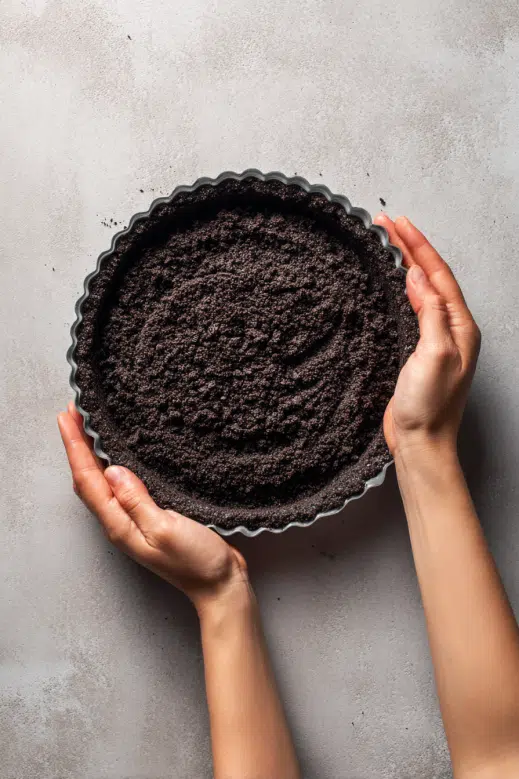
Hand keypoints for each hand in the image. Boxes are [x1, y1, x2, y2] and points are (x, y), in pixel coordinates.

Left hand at [58, 403, 247, 613]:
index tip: (67, 417)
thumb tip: (112, 470)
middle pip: (88, 479)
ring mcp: (134, 521)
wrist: (220, 585)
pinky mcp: (149, 517)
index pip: (88, 480)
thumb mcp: (166, 529)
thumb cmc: (197, 562)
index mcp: (120, 525)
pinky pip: (122, 486)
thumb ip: (137, 501)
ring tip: (88, 426)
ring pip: (102, 482)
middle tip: (74, 412)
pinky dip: (113, 464)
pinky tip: (120, 454)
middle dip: (77, 445)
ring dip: (91, 453)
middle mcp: (120, 522)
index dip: (75, 446)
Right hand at [373, 215, 480, 457]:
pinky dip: (401, 288)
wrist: (420, 443)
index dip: (418, 246)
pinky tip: (392, 282)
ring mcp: (435, 339)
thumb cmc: (430, 408)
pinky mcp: (418, 350)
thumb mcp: (433, 355)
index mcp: (460, 327)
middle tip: (387, 224)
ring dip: (406, 264)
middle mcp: (451, 329)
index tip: (397, 224)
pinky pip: (412, 308)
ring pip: (422, 290)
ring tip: (389, 243)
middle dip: (411, 248)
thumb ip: (429, 313)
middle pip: (431, 277)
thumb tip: (417, 277)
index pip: (439, 275)